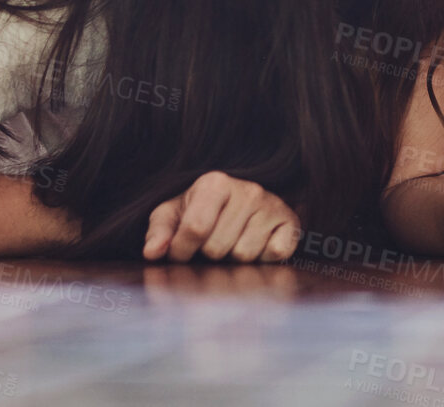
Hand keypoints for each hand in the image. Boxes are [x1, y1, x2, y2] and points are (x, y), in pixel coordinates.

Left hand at [144, 172, 301, 262]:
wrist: (245, 204)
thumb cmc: (202, 211)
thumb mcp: (173, 214)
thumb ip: (159, 232)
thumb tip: (152, 253)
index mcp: (215, 183)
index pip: (195, 228)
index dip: (181, 250)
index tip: (179, 253)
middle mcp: (248, 190)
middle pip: (218, 248)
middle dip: (210, 255)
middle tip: (212, 242)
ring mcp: (272, 205)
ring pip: (244, 255)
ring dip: (234, 258)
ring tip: (234, 243)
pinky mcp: (291, 223)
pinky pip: (273, 256)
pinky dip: (262, 260)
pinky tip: (256, 245)